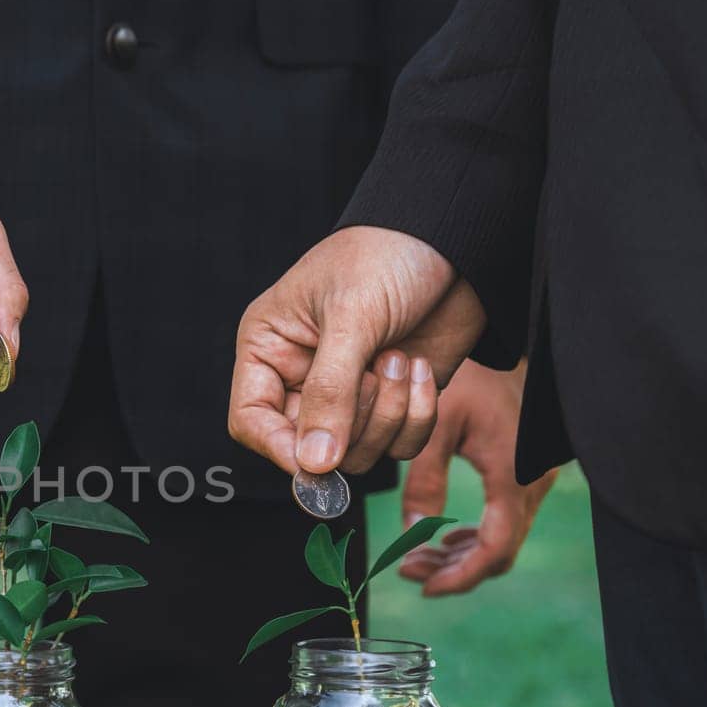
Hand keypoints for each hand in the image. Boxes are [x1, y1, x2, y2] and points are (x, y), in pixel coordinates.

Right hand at [228, 226, 485, 475]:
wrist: (455, 241)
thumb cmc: (386, 256)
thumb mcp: (351, 318)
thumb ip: (329, 393)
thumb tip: (313, 465)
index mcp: (270, 348)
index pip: (251, 420)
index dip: (280, 446)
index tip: (320, 459)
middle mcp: (302, 377)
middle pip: (310, 448)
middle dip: (353, 420)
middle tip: (377, 371)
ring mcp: (351, 393)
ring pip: (358, 453)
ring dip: (388, 414)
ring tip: (400, 360)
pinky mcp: (393, 402)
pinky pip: (399, 444)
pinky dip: (417, 415)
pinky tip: (420, 368)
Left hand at [397, 360, 556, 594]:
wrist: (509, 342)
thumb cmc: (474, 375)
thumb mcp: (436, 424)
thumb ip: (423, 481)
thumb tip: (412, 534)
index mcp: (512, 474)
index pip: (494, 550)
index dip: (460, 577)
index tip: (424, 587)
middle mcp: (533, 482)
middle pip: (500, 552)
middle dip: (454, 569)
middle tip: (410, 570)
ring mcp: (537, 477)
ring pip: (504, 538)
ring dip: (462, 554)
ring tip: (417, 557)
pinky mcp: (531, 469)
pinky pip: (507, 517)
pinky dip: (475, 534)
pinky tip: (443, 535)